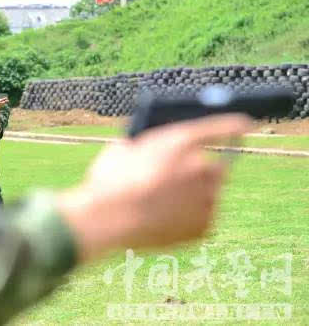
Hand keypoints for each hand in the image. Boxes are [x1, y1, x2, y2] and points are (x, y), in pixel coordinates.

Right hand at [57, 114, 251, 261]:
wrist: (107, 221)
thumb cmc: (109, 182)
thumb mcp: (123, 148)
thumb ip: (146, 143)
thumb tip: (152, 145)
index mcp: (182, 140)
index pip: (224, 127)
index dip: (234, 126)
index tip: (243, 125)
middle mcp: (201, 166)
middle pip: (214, 166)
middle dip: (198, 172)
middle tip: (175, 181)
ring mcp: (205, 197)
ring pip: (207, 194)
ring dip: (192, 196)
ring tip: (161, 205)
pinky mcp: (205, 224)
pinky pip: (201, 217)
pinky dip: (187, 219)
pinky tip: (163, 219)